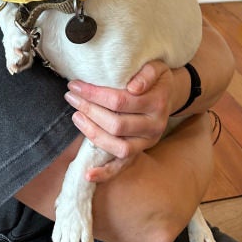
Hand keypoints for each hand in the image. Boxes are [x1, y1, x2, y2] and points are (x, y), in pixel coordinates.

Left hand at [66, 59, 174, 182]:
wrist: (168, 95)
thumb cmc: (156, 79)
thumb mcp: (156, 67)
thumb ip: (147, 73)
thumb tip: (133, 87)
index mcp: (158, 102)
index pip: (120, 101)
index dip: (94, 94)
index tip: (75, 85)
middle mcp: (154, 125)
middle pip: (116, 124)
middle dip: (89, 111)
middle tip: (72, 98)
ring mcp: (147, 142)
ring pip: (118, 146)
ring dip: (93, 133)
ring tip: (76, 117)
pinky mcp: (140, 152)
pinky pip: (123, 166)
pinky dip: (105, 172)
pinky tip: (88, 174)